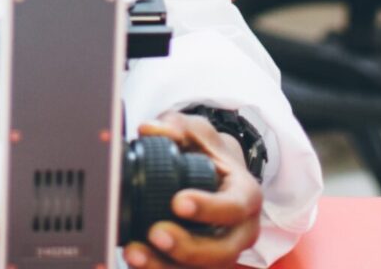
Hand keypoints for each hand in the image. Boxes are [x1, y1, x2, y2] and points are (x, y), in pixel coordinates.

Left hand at [125, 113, 263, 268]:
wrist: (215, 175)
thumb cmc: (206, 153)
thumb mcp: (195, 131)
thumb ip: (174, 126)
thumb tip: (149, 130)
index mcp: (246, 195)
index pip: (235, 207)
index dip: (209, 208)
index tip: (178, 202)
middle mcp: (241, 231)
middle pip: (223, 251)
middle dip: (188, 248)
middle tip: (155, 233)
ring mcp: (224, 254)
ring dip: (167, 268)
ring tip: (134, 253)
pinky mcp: (204, 266)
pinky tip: (136, 262)